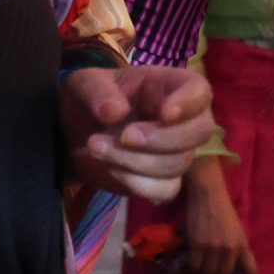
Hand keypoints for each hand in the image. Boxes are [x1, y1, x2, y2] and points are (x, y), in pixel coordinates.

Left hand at [63, 63, 214, 201]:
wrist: (73, 135)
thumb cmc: (89, 100)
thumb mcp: (84, 84)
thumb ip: (97, 91)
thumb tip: (116, 112)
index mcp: (169, 86)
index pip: (199, 90)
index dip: (189, 103)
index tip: (165, 113)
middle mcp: (181, 119)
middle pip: (201, 131)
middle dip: (163, 139)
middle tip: (124, 137)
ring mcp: (175, 152)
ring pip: (179, 163)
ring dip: (137, 161)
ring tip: (96, 147)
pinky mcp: (162, 181)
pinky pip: (167, 190)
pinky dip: (139, 184)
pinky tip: (112, 169)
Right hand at [179, 159, 256, 273]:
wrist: (208, 195)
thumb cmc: (223, 212)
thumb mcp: (236, 231)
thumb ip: (236, 250)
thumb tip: (230, 272)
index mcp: (243, 245)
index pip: (251, 271)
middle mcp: (230, 249)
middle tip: (212, 273)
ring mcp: (213, 248)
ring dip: (203, 273)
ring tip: (202, 264)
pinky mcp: (197, 245)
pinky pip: (195, 267)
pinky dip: (193, 267)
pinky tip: (193, 260)